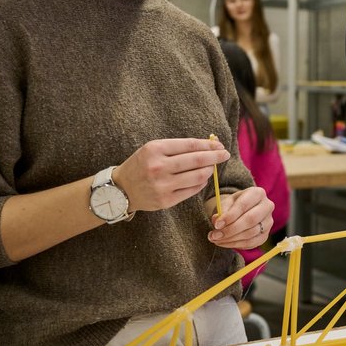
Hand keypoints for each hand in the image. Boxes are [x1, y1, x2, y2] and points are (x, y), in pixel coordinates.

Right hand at [113, 137, 230, 213]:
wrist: (121, 189)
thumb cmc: (142, 165)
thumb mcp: (154, 149)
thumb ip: (179, 147)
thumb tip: (210, 145)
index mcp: (155, 149)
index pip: (191, 145)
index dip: (209, 145)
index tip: (220, 145)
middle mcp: (158, 167)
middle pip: (198, 160)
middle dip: (215, 157)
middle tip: (225, 155)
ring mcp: (162, 185)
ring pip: (198, 176)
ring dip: (209, 170)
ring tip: (211, 168)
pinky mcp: (165, 201)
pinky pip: (192, 190)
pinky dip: (201, 183)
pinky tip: (202, 179)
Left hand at [207, 186, 273, 248]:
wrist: (243, 212)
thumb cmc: (234, 205)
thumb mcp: (226, 203)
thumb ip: (221, 211)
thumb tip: (217, 221)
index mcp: (258, 193)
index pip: (244, 205)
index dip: (230, 216)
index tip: (217, 225)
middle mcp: (267, 206)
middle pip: (251, 220)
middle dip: (231, 229)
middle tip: (215, 235)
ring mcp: (268, 222)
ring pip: (250, 233)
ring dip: (231, 239)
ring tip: (216, 239)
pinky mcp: (265, 235)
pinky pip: (251, 243)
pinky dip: (235, 244)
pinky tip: (224, 242)